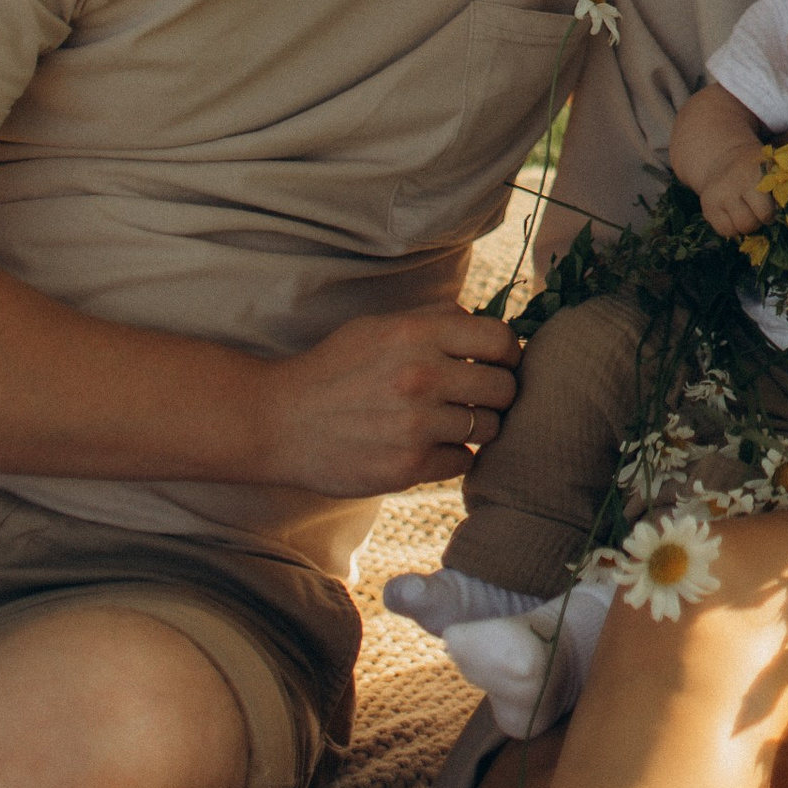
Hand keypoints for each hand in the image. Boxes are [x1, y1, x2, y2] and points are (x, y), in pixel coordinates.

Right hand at [254, 308, 519, 494]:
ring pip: (488, 428)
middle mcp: (421, 377)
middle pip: (504, 388)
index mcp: (417, 334)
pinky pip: (463, 461)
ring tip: (451, 422)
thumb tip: (488, 324)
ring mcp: (415, 425)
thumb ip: (435, 320)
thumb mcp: (379, 326)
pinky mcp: (406, 467)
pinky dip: (453, 456)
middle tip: (478, 397)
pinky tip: (430, 446)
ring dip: (477, 426)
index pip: (500, 339)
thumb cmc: (334, 370)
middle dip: (497, 392)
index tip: (499, 362)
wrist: (279, 422)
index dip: (508, 352)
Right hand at [696, 149, 770, 239]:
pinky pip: (723, 231)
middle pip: (748, 224)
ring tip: (746, 211)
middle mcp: (731, 186)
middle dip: (757, 222)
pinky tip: (734, 213)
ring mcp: (716, 197)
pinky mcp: (706, 207)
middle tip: (758, 211)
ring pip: (734, 230)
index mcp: (752, 175)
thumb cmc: (757, 169)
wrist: (726, 158)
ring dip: (744, 226)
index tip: (772, 208)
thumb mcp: (770, 170)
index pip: (764, 211)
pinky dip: (732, 227)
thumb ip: (780, 190)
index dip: (770, 214)